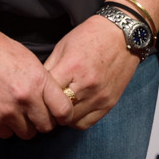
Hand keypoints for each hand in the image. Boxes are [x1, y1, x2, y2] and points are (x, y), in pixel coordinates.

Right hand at [0, 27, 74, 139]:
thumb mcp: (30, 61)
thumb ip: (43, 83)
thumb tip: (53, 102)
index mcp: (39, 80)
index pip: (64, 111)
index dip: (63, 116)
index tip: (58, 115)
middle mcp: (26, 98)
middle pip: (46, 126)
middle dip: (43, 121)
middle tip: (35, 114)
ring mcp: (7, 111)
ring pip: (27, 133)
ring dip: (24, 126)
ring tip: (16, 112)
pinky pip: (7, 135)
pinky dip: (6, 128)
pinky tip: (1, 114)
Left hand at [44, 15, 139, 129]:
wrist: (123, 35)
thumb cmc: (90, 37)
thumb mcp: (63, 47)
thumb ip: (49, 68)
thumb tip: (36, 88)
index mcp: (72, 67)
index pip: (45, 94)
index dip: (37, 96)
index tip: (35, 95)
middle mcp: (86, 85)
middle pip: (57, 111)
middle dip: (48, 109)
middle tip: (45, 104)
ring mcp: (99, 96)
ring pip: (70, 120)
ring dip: (61, 117)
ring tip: (59, 106)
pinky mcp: (109, 104)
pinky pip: (86, 123)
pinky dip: (76, 120)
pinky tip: (73, 110)